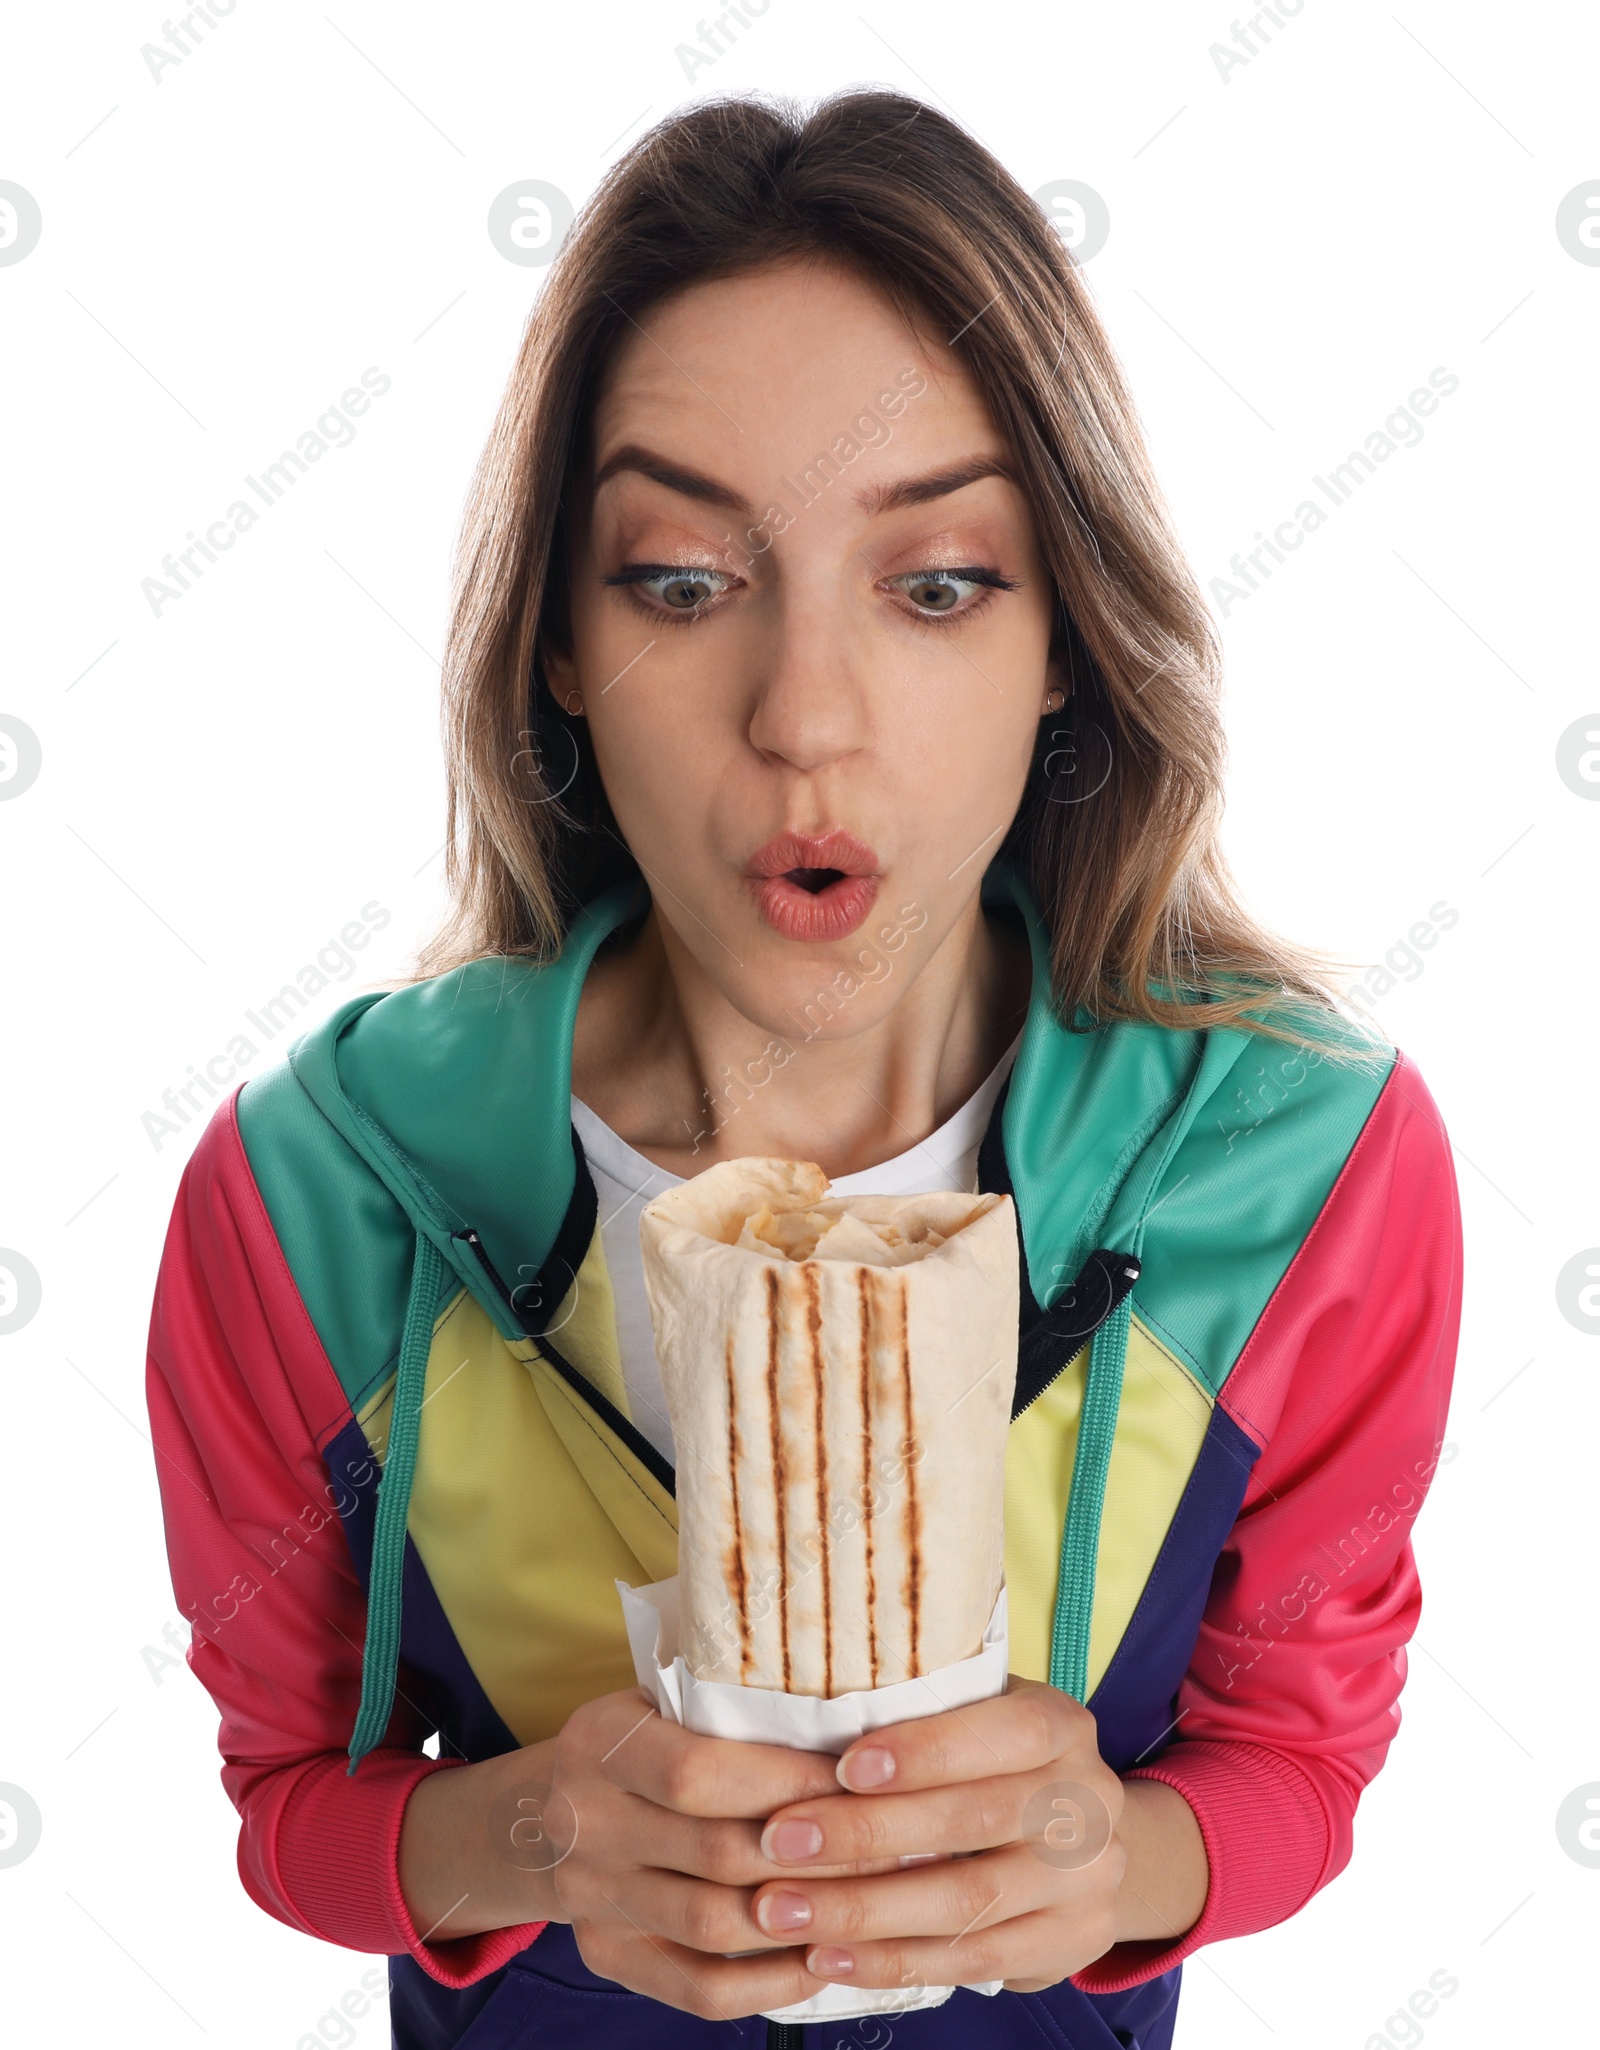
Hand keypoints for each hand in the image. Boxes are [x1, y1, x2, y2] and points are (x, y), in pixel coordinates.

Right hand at [530, 1686, 868, 2016]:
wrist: (545, 1809)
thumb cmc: (643, 1741)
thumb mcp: (665, 1701)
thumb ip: (730, 1709)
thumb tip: (853, 1729)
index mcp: (599, 1742)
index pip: (700, 1773)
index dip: (789, 1783)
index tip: (864, 1782)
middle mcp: (584, 1821)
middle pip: (715, 1851)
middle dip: (815, 1855)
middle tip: (892, 1848)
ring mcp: (591, 1896)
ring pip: (711, 1925)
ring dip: (799, 1921)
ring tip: (869, 1904)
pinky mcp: (605, 1954)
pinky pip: (697, 1987)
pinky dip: (768, 1984)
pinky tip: (821, 1962)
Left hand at [747, 1675, 1201, 1993]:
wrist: (1082, 1839)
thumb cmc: (994, 1759)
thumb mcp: (981, 1713)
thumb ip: (922, 1711)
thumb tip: (805, 1720)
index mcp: (1063, 1727)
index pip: (1004, 1733)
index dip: (926, 1751)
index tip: (843, 1767)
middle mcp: (1088, 1802)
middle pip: (975, 1821)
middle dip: (867, 1834)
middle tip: (779, 1841)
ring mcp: (1086, 1882)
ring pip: (967, 1903)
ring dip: (863, 1910)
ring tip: (782, 1910)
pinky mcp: (1069, 1946)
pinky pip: (971, 1962)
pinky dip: (891, 1962)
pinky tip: (825, 1956)